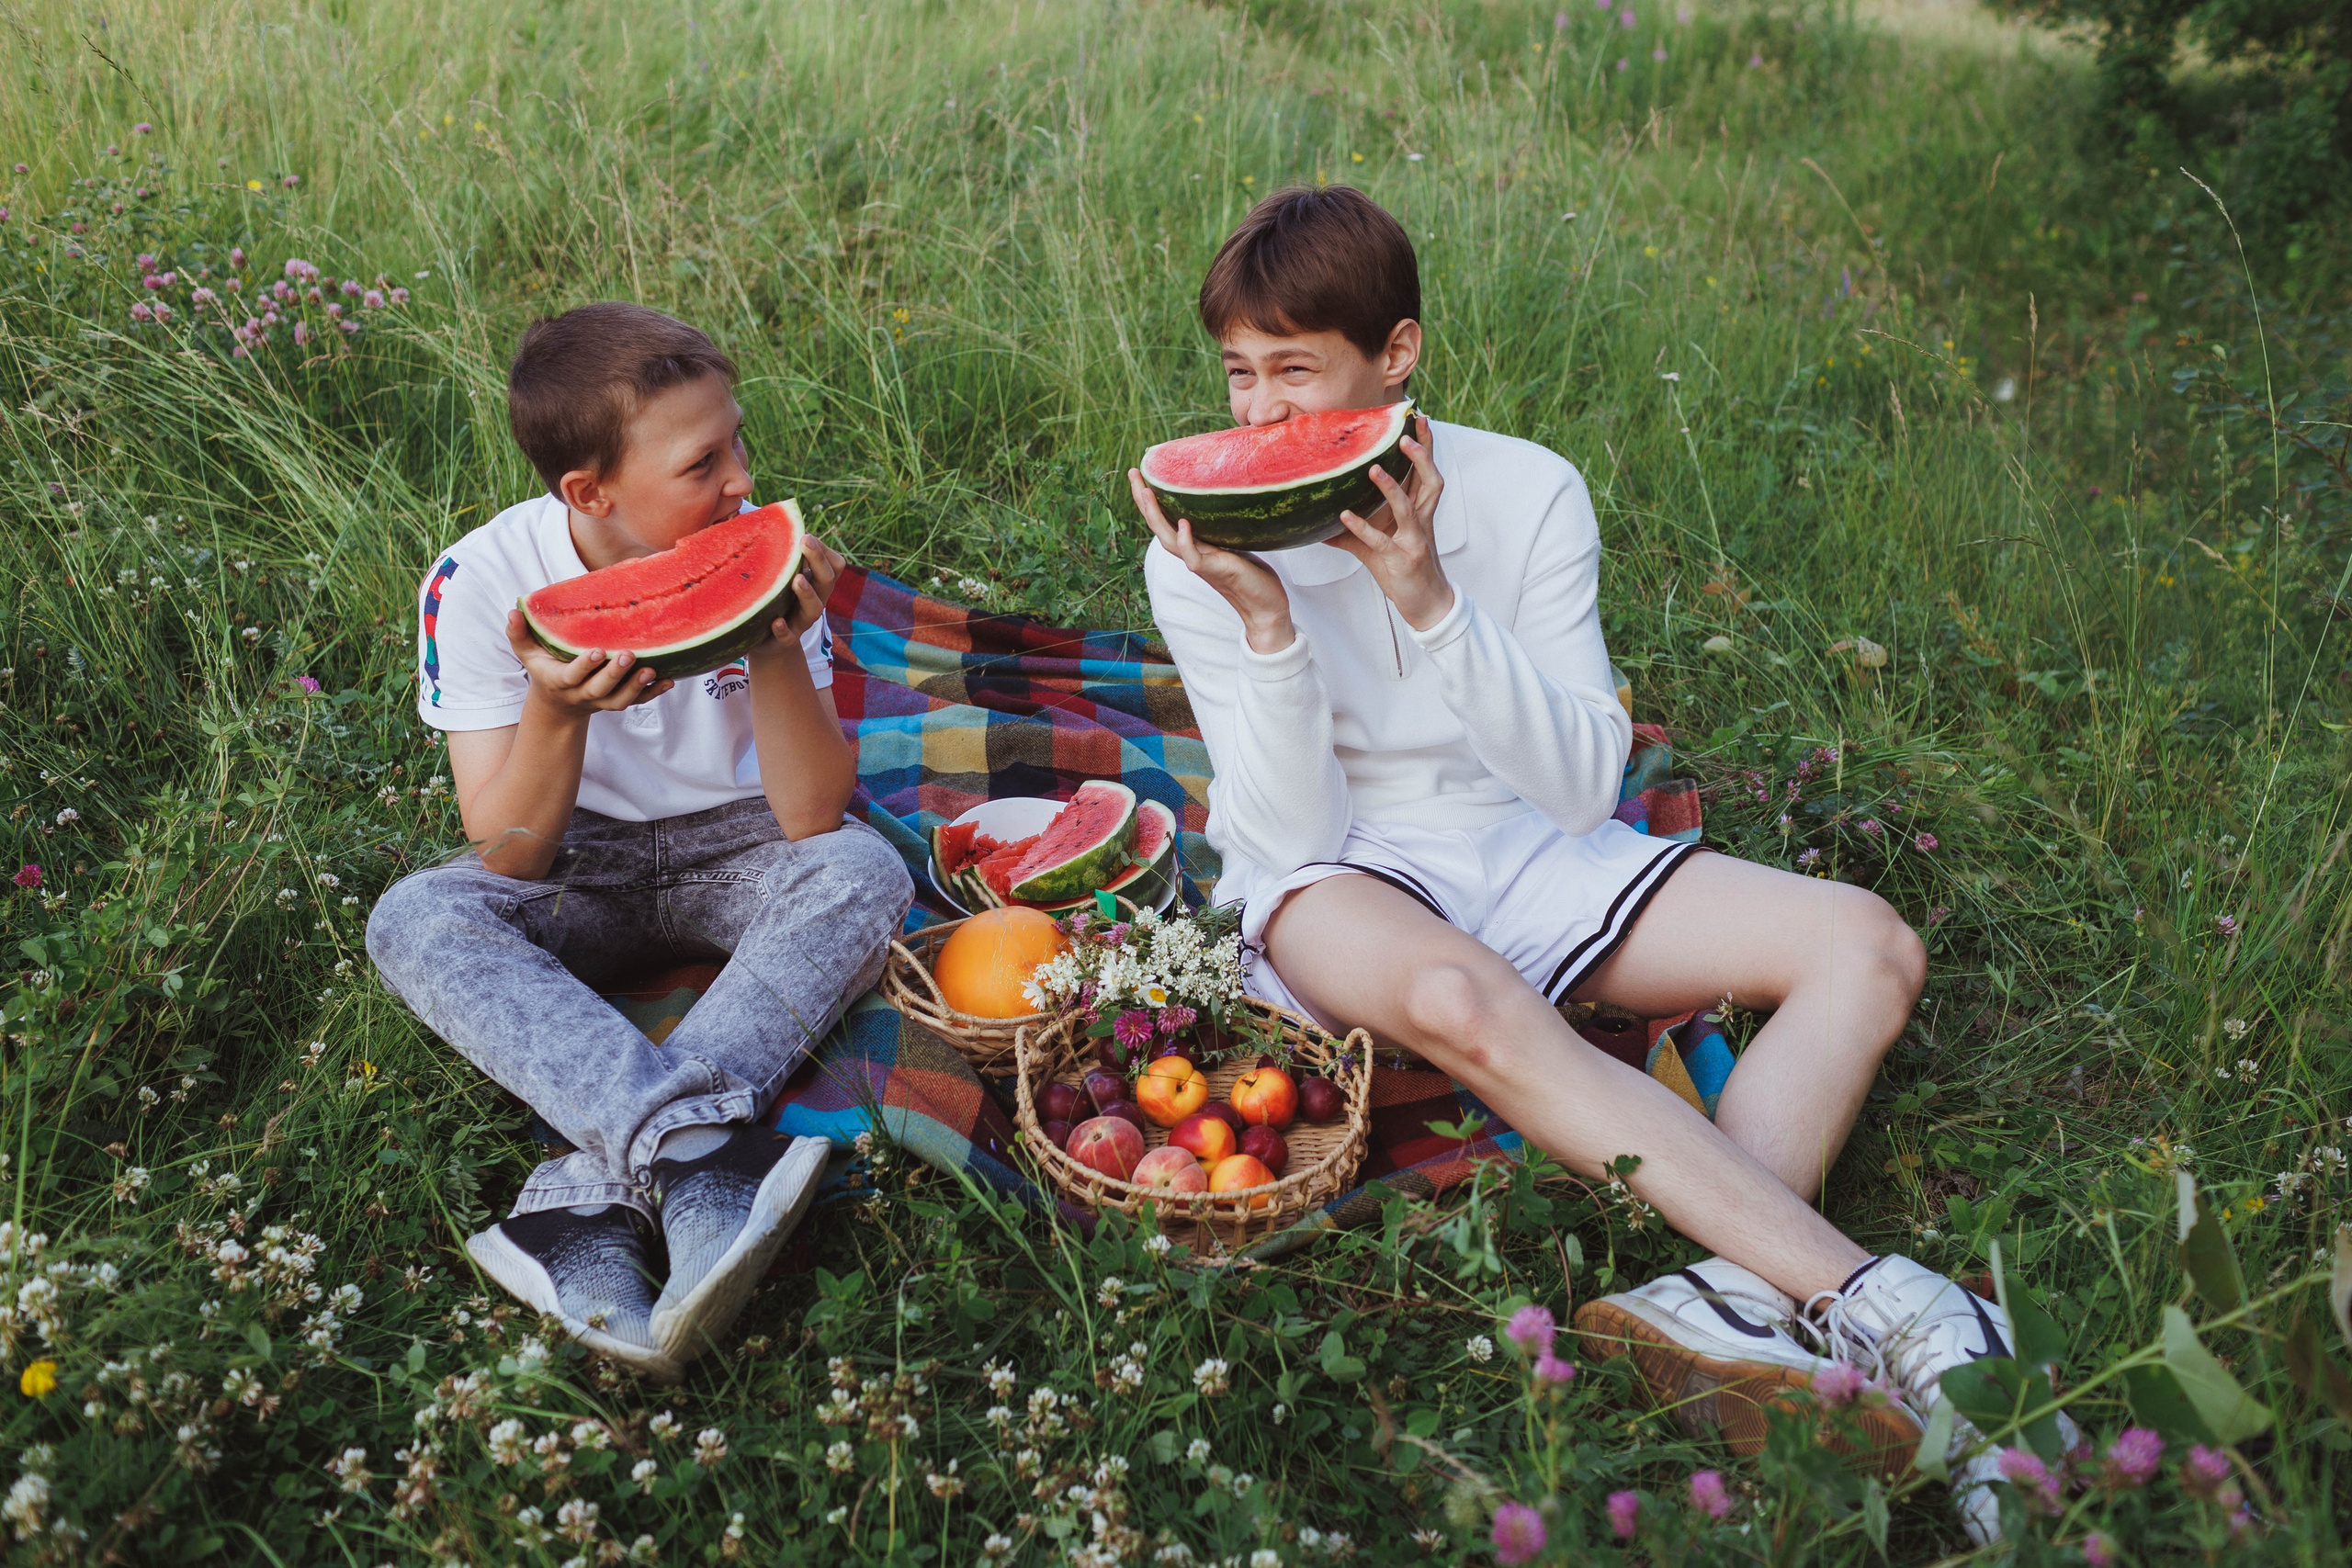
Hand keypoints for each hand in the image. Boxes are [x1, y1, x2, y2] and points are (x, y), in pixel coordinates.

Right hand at [507, 610, 672, 718]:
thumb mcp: (527, 652)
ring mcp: (601, 701)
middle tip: (629, 655)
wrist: (558, 702)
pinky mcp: (617, 701)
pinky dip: (653, 693)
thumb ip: (519, 633)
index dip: (584, 666)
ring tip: (651, 669)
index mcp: (559, 681)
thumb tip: (513, 611)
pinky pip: (637, 702)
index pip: (571, 676)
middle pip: (599, 689)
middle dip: (614, 674)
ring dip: (636, 686)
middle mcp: (581, 694)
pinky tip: (670, 681)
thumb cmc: (544, 668)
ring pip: (619, 699)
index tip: (596, 651)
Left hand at [748, 534, 844, 662]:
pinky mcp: (784, 639)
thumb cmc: (774, 599)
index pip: (834, 564)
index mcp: (816, 583)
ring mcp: (801, 621)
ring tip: (797, 580)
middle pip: (827, 580)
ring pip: (814, 608)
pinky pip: (788, 637)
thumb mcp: (781, 575)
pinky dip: (784, 630)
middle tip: (806, 541)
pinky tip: (776, 621)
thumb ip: (781, 553)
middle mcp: (814, 600)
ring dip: (807, 593)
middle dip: (818, 560)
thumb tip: (767, 515)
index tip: (805, 534)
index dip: (823, 549)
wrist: (768, 643)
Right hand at [1129, 468, 1295, 654]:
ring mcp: (1201, 563)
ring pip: (1169, 540)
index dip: (1152, 499)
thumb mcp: (1237, 542)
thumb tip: (1230, 497)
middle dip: (1143, 499)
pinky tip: (1182, 524)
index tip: (1143, 472)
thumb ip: (1225, 527)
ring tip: (1146, 491)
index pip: (1167, 519)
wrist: (1265, 608)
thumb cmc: (1254, 577)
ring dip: (1155, 516)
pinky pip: (1193, 557)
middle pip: (1158, 525)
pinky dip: (1186, 541)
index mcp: (1195, 545)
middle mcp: (1192, 553)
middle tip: (1134, 473)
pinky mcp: (1215, 571)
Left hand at [1328, 414, 1452, 630]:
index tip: (1419, 420)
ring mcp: (1414, 540)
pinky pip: (1381, 541)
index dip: (1425, 446)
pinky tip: (1346, 516)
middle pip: (1430, 481)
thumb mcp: (1377, 547)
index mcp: (1419, 513)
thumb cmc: (1402, 571)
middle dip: (1422, 455)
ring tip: (1375, 468)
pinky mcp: (1402, 559)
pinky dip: (1363, 528)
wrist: (1425, 604)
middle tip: (1407, 433)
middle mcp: (1421, 522)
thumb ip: (1352, 533)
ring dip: (1392, 487)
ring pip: (1408, 507)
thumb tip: (1321, 525)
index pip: (1425, 473)